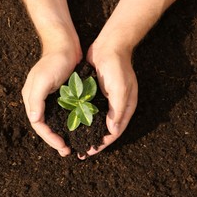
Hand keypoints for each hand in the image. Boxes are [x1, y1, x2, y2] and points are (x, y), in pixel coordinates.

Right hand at [22, 39, 80, 156]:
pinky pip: (59, 113)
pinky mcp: (58, 94)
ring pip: (51, 121)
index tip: (62, 146)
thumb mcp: (44, 80)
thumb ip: (37, 99)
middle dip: (54, 140)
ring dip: (59, 134)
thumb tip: (35, 119)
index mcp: (31, 98)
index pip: (38, 124)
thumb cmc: (54, 61)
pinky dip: (65, 124)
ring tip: (69, 145)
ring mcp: (48, 98)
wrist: (65, 44)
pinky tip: (73, 129)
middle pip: (43, 126)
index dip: (49, 138)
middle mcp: (37, 100)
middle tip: (67, 150)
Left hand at [81, 42, 137, 158]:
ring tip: (74, 140)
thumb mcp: (120, 88)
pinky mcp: (95, 93)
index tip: (89, 152)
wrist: (109, 45)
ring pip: (96, 121)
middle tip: (80, 151)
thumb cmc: (117, 66)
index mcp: (125, 108)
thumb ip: (117, 110)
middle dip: (94, 141)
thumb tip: (112, 131)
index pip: (114, 132)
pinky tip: (71, 123)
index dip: (102, 143)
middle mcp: (116, 106)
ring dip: (86, 131)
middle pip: (105, 130)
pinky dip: (82, 118)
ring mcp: (105, 100)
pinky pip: (88, 110)